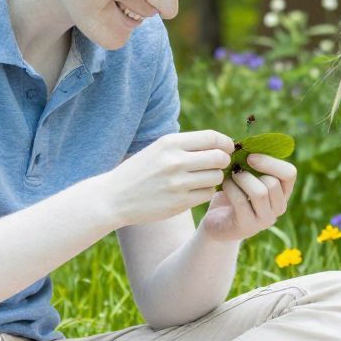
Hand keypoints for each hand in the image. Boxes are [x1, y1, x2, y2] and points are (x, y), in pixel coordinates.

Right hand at [101, 131, 234, 226]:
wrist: (113, 198)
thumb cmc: (140, 170)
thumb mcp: (158, 149)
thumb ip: (186, 145)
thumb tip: (221, 144)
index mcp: (170, 143)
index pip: (212, 138)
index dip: (225, 143)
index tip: (227, 149)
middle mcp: (175, 161)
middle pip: (219, 158)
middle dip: (223, 161)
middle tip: (216, 165)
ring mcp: (178, 183)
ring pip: (216, 177)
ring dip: (214, 178)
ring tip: (202, 178)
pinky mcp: (179, 202)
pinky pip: (207, 194)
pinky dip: (205, 192)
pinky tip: (193, 190)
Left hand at [198, 153, 295, 241]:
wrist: (217, 224)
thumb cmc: (233, 196)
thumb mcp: (247, 179)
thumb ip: (252, 166)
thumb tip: (247, 145)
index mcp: (283, 193)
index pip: (290, 174)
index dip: (271, 162)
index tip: (250, 156)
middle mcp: (278, 208)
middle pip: (273, 183)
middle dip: (252, 171)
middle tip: (236, 168)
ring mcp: (264, 220)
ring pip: (260, 193)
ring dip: (242, 179)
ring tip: (231, 176)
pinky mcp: (247, 226)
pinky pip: (241, 202)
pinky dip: (230, 189)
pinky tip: (223, 186)